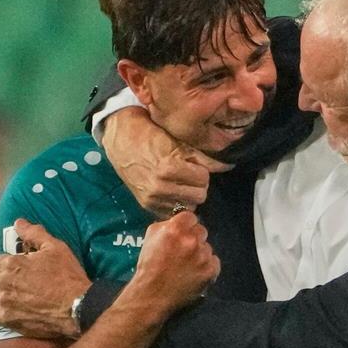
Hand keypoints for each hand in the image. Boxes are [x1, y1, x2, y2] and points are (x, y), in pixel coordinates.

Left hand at [0, 219, 90, 338]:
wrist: (77, 307)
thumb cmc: (67, 276)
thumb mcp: (56, 248)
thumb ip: (34, 234)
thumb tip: (18, 222)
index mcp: (11, 263)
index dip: (2, 265)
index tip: (13, 268)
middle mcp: (2, 282)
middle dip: (2, 280)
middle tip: (17, 284)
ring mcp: (3, 302)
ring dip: (0, 297)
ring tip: (14, 298)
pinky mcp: (7, 320)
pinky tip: (8, 312)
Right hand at [102, 108, 231, 216]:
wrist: (120, 140)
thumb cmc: (150, 135)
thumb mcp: (177, 141)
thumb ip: (202, 156)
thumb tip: (226, 165)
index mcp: (168, 168)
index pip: (204, 179)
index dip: (202, 171)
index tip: (195, 165)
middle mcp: (160, 186)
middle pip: (199, 196)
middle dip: (198, 185)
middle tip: (190, 175)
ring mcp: (152, 198)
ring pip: (188, 207)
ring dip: (188, 196)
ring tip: (181, 183)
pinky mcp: (147, 205)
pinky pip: (173, 212)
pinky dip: (176, 203)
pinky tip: (171, 191)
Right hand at [124, 211, 219, 316]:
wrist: (152, 294)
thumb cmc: (149, 265)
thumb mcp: (151, 237)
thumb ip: (166, 225)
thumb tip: (178, 221)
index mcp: (176, 229)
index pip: (190, 217)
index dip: (186, 225)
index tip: (182, 232)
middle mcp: (192, 240)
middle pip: (201, 231)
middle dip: (194, 238)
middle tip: (184, 250)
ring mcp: (203, 256)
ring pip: (207, 247)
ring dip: (200, 253)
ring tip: (187, 265)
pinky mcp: (210, 271)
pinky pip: (214, 262)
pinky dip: (207, 266)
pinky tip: (195, 272)